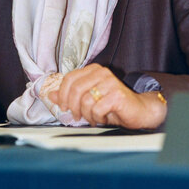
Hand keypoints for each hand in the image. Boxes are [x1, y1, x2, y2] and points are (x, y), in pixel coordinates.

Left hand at [49, 63, 166, 128]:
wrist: (137, 111)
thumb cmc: (111, 105)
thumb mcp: (87, 99)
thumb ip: (70, 96)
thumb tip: (50, 95)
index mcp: (93, 70)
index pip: (69, 78)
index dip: (62, 94)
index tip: (63, 107)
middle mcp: (101, 72)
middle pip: (75, 89)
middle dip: (72, 106)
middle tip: (75, 116)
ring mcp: (110, 82)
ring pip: (86, 101)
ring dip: (87, 114)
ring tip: (93, 117)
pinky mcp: (117, 95)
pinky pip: (97, 108)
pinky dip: (97, 117)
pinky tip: (102, 118)